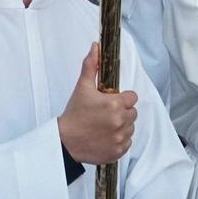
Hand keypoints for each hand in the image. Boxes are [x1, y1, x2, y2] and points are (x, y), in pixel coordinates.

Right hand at [58, 43, 137, 164]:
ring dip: (121, 127)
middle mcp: (120, 121)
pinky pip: (127, 143)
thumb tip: (96, 46)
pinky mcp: (118, 152)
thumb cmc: (74, 114)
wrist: (64, 142)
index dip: (122, 98)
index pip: (132, 97)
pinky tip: (105, 138)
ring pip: (130, 128)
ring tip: (104, 126)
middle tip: (105, 114)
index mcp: (115, 104)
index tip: (111, 101)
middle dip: (122, 112)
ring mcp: (120, 138)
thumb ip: (91, 66)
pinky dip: (119, 141)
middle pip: (133, 113)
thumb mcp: (82, 87)